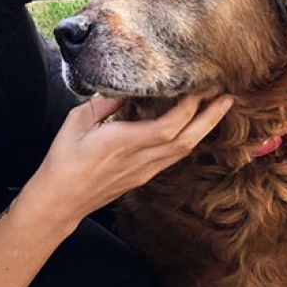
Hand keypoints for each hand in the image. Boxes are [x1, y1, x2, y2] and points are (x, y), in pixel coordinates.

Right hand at [24, 89, 233, 229]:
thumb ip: (106, 103)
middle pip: (186, 139)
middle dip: (209, 117)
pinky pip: (172, 157)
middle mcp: (139, 159)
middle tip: (226, 96)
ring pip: (183, 150)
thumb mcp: (77, 122)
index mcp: (124, 142)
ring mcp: (143, 171)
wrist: (60, 200)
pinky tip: (192, 128)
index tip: (201, 86)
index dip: (189, 107)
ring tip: (218, 109)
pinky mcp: (141, 178)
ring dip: (204, 129)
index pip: (169, 125)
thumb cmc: (63, 161)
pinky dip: (187, 139)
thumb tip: (127, 89)